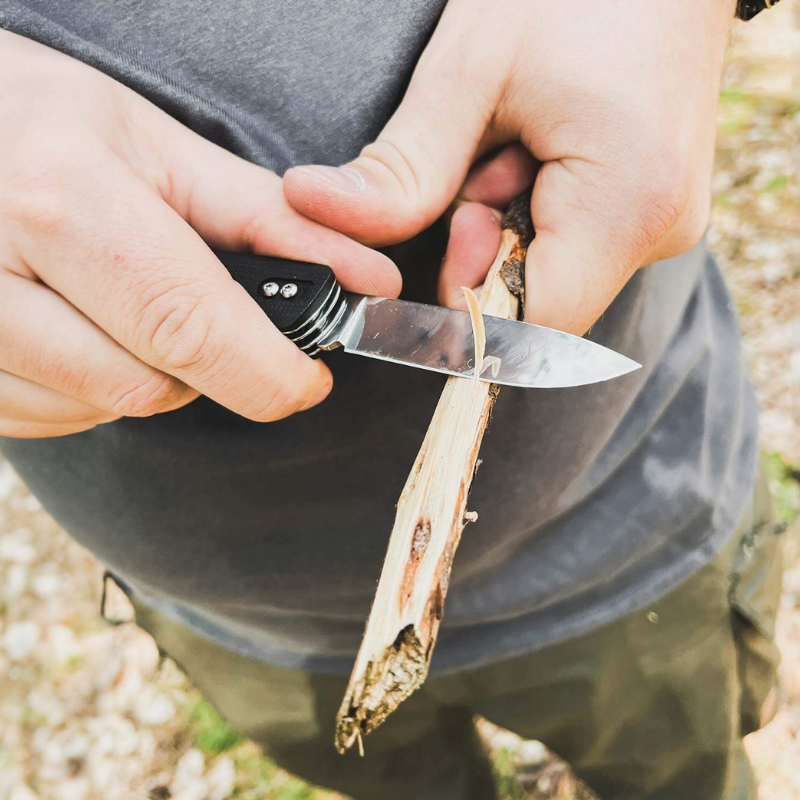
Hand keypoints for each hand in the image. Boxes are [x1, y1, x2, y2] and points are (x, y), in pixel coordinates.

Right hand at [0, 30, 399, 437]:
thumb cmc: (50, 126)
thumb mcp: (164, 151)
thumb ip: (274, 223)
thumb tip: (370, 280)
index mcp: (63, 200)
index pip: (189, 328)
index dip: (267, 374)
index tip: (305, 382)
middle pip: (146, 386)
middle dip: (202, 369)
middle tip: (200, 316)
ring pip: (97, 409)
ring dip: (141, 376)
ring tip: (122, 305)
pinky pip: (45, 420)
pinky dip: (87, 391)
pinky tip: (80, 331)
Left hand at [284, 0, 734, 333]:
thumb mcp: (468, 73)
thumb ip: (399, 171)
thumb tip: (311, 214)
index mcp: (626, 206)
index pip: (530, 328)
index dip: (468, 308)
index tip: (446, 232)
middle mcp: (660, 230)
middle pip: (536, 302)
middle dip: (481, 249)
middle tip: (478, 164)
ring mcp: (663, 221)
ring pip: (549, 271)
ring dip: (505, 224)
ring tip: (514, 142)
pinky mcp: (653, 207)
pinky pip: (573, 243)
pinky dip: (535, 211)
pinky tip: (538, 150)